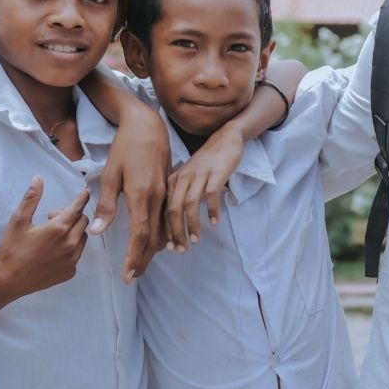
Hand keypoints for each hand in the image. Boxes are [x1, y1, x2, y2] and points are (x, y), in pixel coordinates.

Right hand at [0, 178, 89, 299]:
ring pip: (82, 238)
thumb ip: (31, 199)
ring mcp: (72, 259)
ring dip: (73, 231)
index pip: (78, 208)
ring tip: (53, 234)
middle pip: (83, 221)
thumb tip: (38, 178)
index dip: (82, 198)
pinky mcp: (70, 271)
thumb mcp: (18, 221)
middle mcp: (70, 244)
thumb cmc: (12, 249)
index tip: (87, 192)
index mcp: (58, 228)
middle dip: (73, 215)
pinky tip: (53, 250)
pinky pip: (77, 254)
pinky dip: (70, 247)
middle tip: (52, 218)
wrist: (8, 281)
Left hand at [97, 101, 169, 280]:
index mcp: (141, 195)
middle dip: (144, 260)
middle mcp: (158, 198)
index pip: (140, 235)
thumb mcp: (110, 174)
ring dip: (155, 250)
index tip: (127, 275)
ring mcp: (166, 194)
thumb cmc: (125, 148)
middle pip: (154, 238)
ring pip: (163, 230)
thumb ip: (106, 206)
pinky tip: (159, 243)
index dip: (134, 258)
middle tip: (133, 277)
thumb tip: (96, 232)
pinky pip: (167, 219)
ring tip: (143, 265)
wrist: (147, 125)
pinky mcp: (168, 190)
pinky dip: (163, 235)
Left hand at [165, 125, 244, 248]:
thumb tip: (173, 224)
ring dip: (191, 225)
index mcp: (172, 181)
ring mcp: (199, 175)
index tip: (168, 249)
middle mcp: (183, 178)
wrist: (224, 138)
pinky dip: (211, 210)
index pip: (163, 210)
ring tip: (196, 241)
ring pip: (189, 204)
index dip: (165, 231)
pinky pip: (211, 194)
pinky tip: (214, 222)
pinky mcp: (216, 172)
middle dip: (175, 233)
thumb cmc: (205, 163)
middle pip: (173, 209)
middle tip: (181, 250)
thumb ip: (179, 196)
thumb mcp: (187, 177)